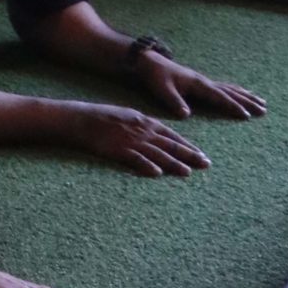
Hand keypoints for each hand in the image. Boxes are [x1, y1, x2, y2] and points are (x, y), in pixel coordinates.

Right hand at [70, 101, 210, 176]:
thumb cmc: (102, 117)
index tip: (201, 154)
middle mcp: (142, 131)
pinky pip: (135, 159)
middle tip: (206, 164)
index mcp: (144, 121)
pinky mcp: (118, 150)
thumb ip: (143, 124)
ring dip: (173, 163)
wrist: (81, 119)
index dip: (188, 145)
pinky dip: (146, 165)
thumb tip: (156, 132)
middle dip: (189, 155)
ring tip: (188, 173)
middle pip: (170, 145)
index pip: (172, 135)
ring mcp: (130, 141)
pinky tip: (157, 173)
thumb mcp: (127, 115)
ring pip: (157, 153)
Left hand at [132, 51, 266, 121]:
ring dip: (245, 96)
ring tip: (260, 101)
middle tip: (264, 109)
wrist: (148, 61)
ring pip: (229, 89)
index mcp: (197, 84)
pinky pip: (222, 87)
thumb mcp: (162, 89)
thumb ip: (174, 101)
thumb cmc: (154, 76)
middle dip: (247, 101)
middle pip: (230, 92)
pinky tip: (240, 93)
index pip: (219, 96)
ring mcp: (203, 81)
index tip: (246, 115)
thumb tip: (186, 115)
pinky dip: (234, 91)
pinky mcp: (200, 82)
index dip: (232, 106)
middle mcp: (204, 81)